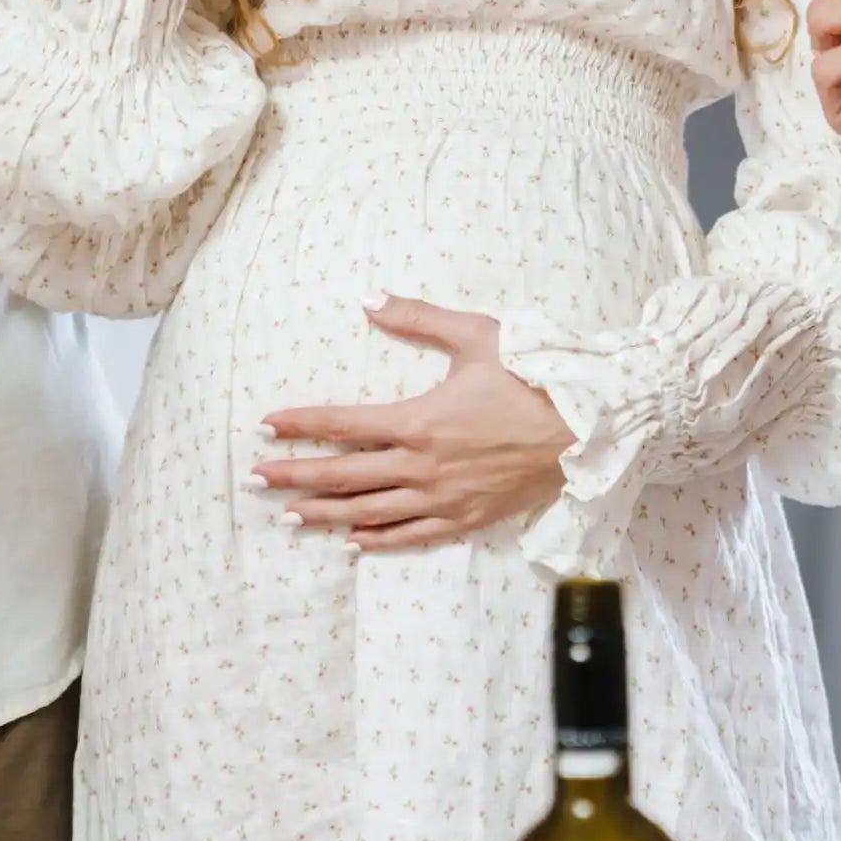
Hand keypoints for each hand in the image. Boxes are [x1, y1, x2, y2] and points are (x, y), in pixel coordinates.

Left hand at [254, 298, 575, 552]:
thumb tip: (370, 300)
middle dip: (296, 474)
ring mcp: (443, 498)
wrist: (584, 429)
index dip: (301, 424)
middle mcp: (422, 465)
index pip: (344, 423)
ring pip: (370, 511)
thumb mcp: (476, 335)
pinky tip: (353, 541)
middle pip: (344, 474)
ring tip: (290, 514)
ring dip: (326, 512)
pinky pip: (411, 535)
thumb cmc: (533, 377)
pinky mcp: (466, 519)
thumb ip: (419, 318)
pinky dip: (378, 539)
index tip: (264, 425)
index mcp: (419, 420)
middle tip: (256, 477)